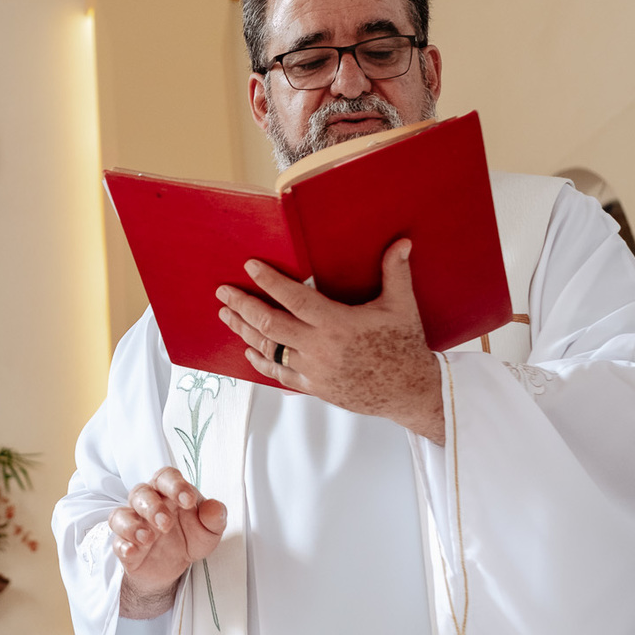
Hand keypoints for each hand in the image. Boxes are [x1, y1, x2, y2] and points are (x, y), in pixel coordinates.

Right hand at [110, 467, 227, 617]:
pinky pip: (117, 542)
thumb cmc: (190, 537)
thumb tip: (215, 508)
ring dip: (131, 525)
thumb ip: (215, 517)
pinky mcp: (125, 545)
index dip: (175, 485)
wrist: (175, 567)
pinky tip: (132, 551)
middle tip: (166, 524)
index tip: (188, 501)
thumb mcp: (209, 530)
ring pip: (120, 515)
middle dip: (152, 507)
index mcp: (169, 492)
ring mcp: (134, 524)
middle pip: (141, 492)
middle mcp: (148, 503)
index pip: (166, 477)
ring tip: (147, 538)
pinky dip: (123, 546)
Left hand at [216, 238, 445, 443]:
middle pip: (270, 325)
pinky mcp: (314, 387)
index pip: (295, 299)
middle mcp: (321, 349)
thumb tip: (402, 242)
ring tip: (226, 315)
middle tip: (224, 292)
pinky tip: (248, 350)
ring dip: (244, 331)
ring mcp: (314, 371)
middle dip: (244, 306)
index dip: (270, 281)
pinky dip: (261, 361)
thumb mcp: (402, 307)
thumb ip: (396, 272)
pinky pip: (279, 374)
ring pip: (269, 350)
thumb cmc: (406, 348)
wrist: (411, 393)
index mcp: (338, 325)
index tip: (251, 266)